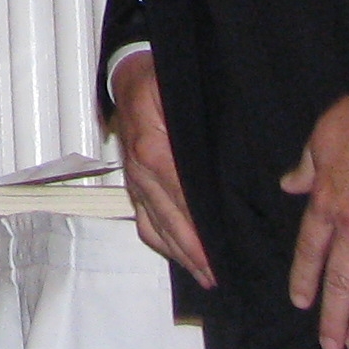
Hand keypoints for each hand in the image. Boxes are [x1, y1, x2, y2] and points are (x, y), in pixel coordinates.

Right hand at [108, 51, 215, 289]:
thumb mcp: (178, 94)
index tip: (217, 255)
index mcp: (153, 150)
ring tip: (203, 275)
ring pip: (152, 227)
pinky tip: (178, 255)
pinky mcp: (131, 182)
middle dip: (191, 253)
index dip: (198, 231)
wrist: (127, 71)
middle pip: (166, 222)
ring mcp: (133, 179)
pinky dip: (160, 242)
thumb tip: (221, 165)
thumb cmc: (159, 78)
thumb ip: (195, 127)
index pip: (180, 200)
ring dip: (177, 254)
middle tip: (217, 277)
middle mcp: (139, 171)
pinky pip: (142, 219)